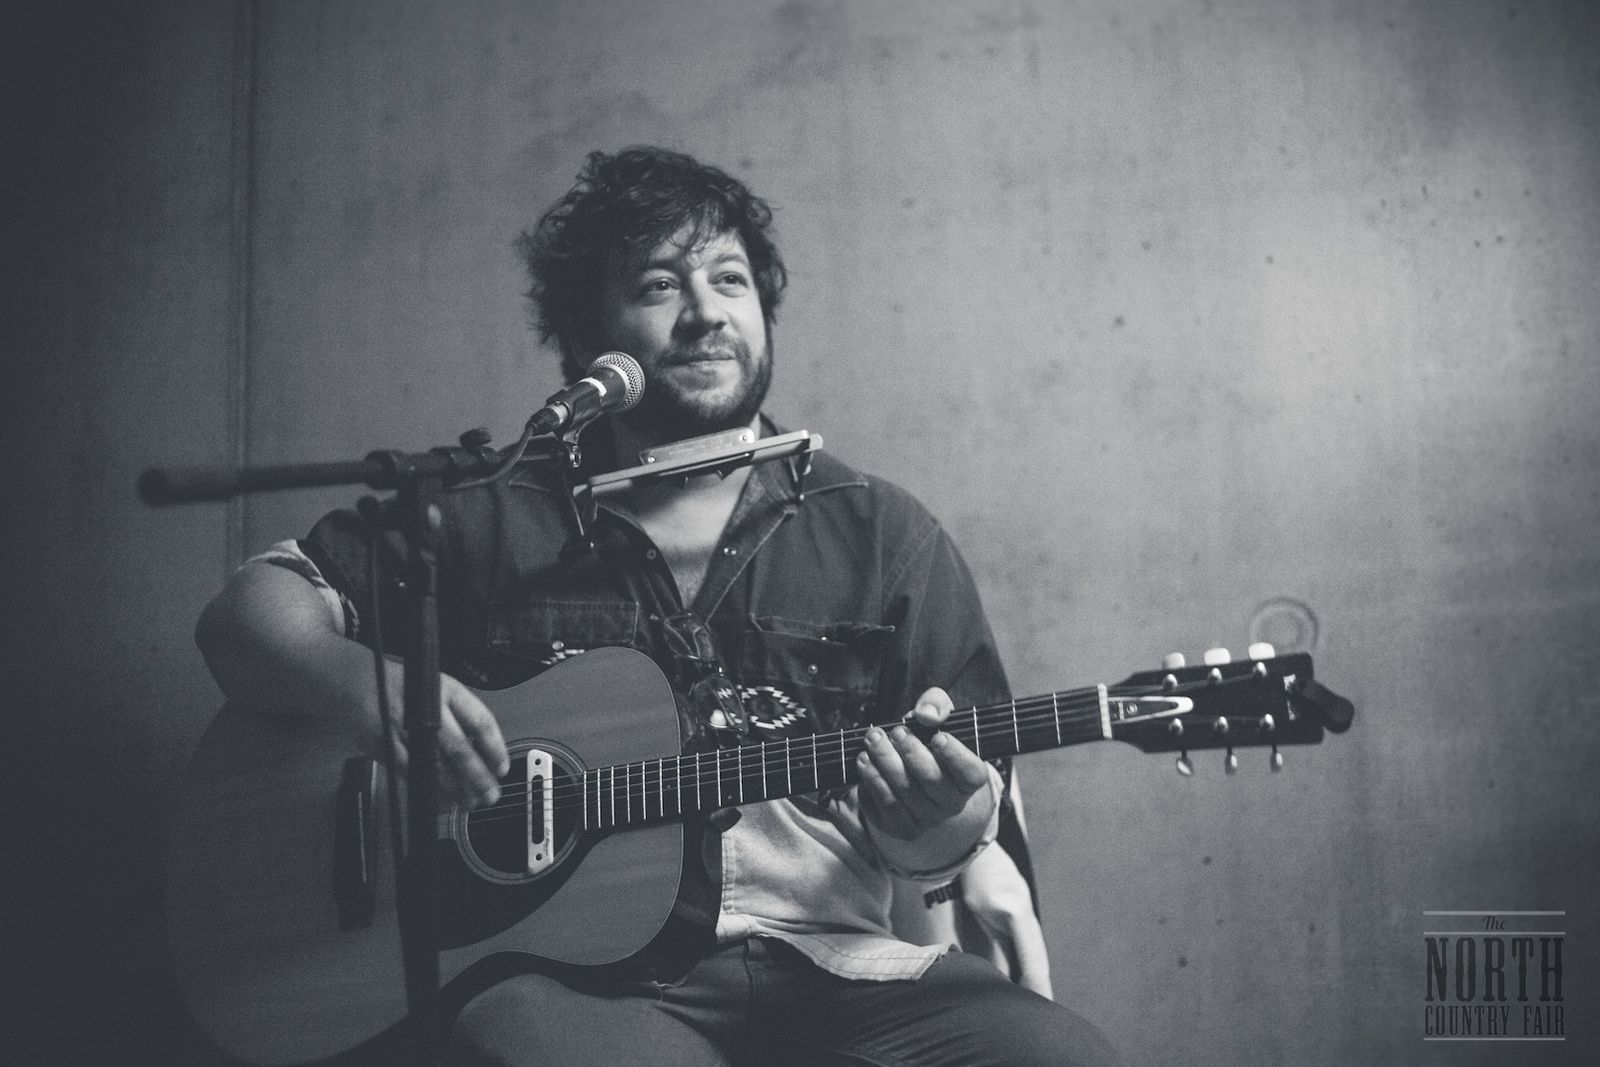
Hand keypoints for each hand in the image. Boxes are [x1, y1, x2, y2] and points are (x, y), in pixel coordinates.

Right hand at [369, 673, 509, 809]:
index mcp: (446, 690)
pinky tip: (442, 798)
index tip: (501, 768)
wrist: (359, 683)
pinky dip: (430, 790)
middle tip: (490, 794)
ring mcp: (404, 729)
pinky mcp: (386, 746)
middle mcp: (426, 709)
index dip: (495, 749)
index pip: (479, 722)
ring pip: (436, 767)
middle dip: (478, 777)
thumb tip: (484, 751)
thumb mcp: (438, 687)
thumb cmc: (405, 687)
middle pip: (460, 750)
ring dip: (456, 789)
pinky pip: (412, 775)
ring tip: (469, 801)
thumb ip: (461, 715)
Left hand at [856, 687, 994, 843]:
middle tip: (894, 732)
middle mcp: (952, 803)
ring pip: (903, 793)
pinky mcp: (902, 826)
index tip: (938, 737)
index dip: (956, 756)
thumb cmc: (928, 743)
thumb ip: (937, 706)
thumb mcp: (938, 718)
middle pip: (931, 780)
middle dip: (909, 752)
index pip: (971, 773)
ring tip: (873, 740)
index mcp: (968, 778)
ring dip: (885, 763)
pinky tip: (865, 762)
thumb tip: (926, 714)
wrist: (912, 773)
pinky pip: (885, 806)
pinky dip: (872, 781)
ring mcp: (927, 818)